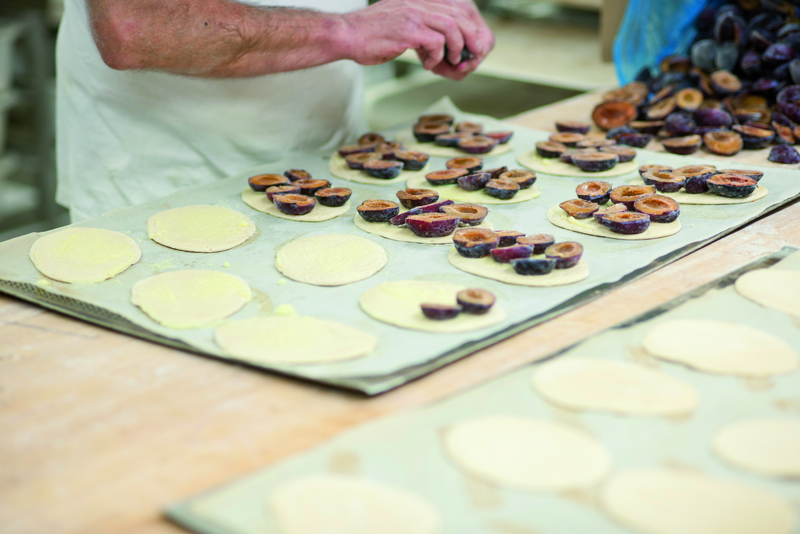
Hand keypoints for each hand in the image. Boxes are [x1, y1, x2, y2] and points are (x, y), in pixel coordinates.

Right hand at [340, 0, 492, 79]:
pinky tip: (427, 64)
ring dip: (456, 48)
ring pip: (452, 27)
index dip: (470, 24)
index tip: (473, 42)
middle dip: (471, 37)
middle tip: (472, 54)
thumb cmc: (370, 34)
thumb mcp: (400, 20)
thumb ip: (421, 26)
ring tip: (449, 60)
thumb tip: (440, 43)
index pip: (456, 5)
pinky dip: (436, 57)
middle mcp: (419, 2)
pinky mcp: (409, 30)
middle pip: (460, 14)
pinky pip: (436, 43)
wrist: (346, 35)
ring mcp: (414, 14)